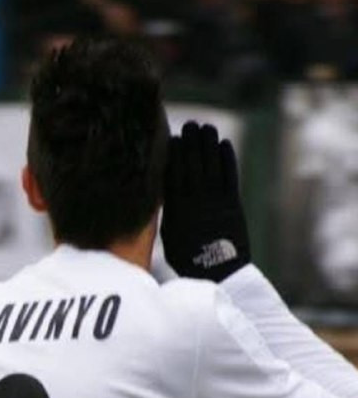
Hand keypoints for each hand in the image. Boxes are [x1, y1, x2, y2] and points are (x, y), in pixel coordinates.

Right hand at [160, 122, 250, 281]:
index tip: (171, 138)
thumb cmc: (189, 259)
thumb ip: (169, 212)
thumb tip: (165, 194)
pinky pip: (229, 175)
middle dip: (190, 142)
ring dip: (209, 144)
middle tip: (190, 124)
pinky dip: (227, 158)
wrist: (218, 272)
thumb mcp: (170, 237)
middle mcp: (194, 201)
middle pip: (191, 164)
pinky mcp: (233, 203)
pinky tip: (224, 144)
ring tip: (207, 127)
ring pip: (211, 165)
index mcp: (175, 209)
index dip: (172, 154)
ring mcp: (215, 200)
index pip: (172, 174)